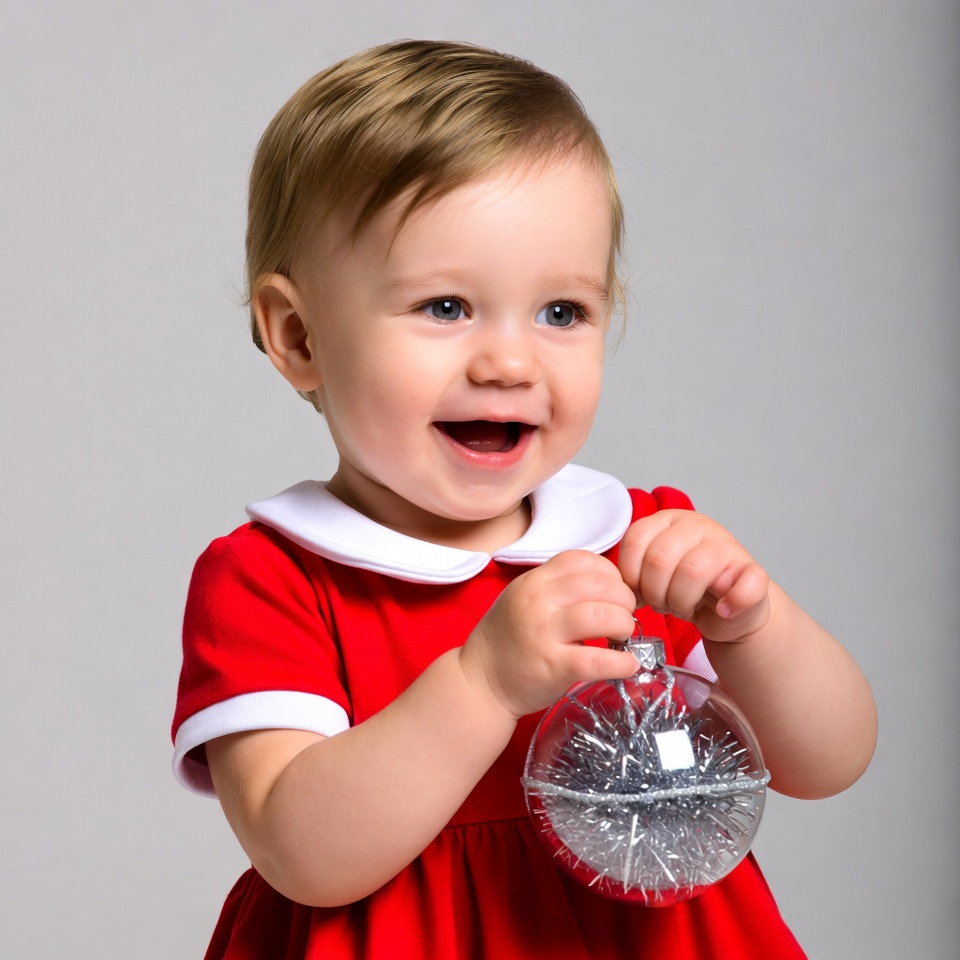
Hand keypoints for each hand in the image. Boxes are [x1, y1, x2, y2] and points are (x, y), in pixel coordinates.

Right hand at [459, 550, 639, 718]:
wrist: (480, 681)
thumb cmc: (509, 640)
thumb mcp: (524, 599)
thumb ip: (557, 588)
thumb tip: (606, 587)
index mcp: (534, 582)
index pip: (582, 560)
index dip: (609, 572)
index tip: (615, 589)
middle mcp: (538, 603)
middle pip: (598, 585)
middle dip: (623, 598)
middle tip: (625, 614)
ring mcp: (544, 634)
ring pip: (601, 616)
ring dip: (624, 625)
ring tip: (623, 636)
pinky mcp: (552, 667)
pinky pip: (597, 660)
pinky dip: (621, 662)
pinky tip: (628, 664)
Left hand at [618, 510, 770, 642]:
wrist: (731, 608)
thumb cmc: (686, 588)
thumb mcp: (653, 571)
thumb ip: (634, 570)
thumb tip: (619, 587)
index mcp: (668, 520)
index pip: (635, 539)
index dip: (630, 575)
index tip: (638, 593)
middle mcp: (698, 525)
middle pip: (659, 558)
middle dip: (654, 592)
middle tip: (662, 604)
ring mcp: (728, 546)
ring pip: (692, 572)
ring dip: (681, 602)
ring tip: (683, 607)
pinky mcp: (754, 572)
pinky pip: (742, 589)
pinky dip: (729, 605)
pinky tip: (722, 609)